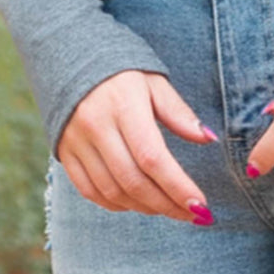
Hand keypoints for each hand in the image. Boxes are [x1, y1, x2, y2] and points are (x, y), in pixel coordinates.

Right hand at [57, 70, 218, 221]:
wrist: (70, 59)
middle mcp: (97, 127)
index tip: (200, 205)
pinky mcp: (65, 154)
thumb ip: (179, 113)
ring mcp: (77, 143)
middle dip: (166, 204)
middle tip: (192, 214)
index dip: (177, 186)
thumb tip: (208, 139)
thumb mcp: (154, 82)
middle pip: (133, 180)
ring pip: (113, 191)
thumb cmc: (122, 71)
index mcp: (123, 105)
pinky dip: (116, 204)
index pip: (153, 158)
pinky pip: (90, 192)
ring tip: (169, 208)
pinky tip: (137, 203)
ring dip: (144, 207)